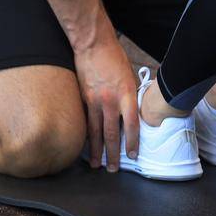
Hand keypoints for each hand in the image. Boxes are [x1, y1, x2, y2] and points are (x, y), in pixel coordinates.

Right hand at [74, 39, 138, 169]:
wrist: (93, 44)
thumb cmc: (115, 58)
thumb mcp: (130, 76)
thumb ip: (131, 96)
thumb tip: (133, 112)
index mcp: (127, 94)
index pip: (132, 124)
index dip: (132, 142)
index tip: (132, 155)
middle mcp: (110, 100)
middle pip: (112, 133)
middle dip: (113, 153)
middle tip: (113, 170)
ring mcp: (94, 100)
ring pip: (95, 131)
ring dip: (96, 150)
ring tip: (97, 165)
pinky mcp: (83, 98)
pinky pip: (85, 121)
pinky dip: (85, 136)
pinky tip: (85, 147)